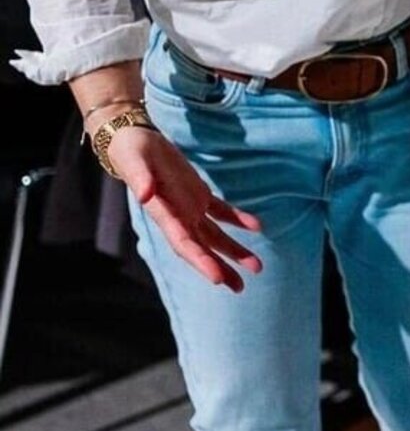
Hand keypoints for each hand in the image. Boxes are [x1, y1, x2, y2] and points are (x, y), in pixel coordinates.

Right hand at [108, 125, 262, 291]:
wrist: (134, 143)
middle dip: (220, 267)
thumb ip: (140, 177)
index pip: (183, 244)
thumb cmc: (132, 152)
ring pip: (215, 235)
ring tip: (256, 267)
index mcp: (163, 214)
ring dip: (234, 251)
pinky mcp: (197, 194)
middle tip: (240, 287)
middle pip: (202, 248)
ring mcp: (189, 207)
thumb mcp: (135, 161)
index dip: (200, 261)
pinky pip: (221, 211)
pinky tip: (256, 226)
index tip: (217, 278)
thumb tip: (145, 194)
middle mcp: (178, 217)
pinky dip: (238, 219)